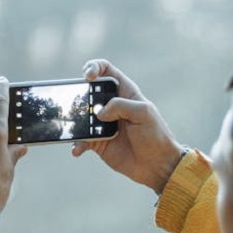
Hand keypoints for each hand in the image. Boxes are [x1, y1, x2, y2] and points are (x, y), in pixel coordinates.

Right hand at [71, 59, 186, 193]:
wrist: (157, 165)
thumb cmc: (155, 135)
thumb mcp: (144, 113)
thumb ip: (121, 105)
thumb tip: (99, 112)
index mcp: (124, 92)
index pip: (105, 70)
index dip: (94, 68)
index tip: (88, 76)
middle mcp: (111, 106)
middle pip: (88, 92)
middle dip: (79, 96)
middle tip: (80, 107)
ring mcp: (103, 124)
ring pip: (81, 116)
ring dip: (74, 121)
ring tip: (76, 130)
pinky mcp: (98, 142)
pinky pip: (81, 140)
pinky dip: (77, 144)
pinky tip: (78, 149)